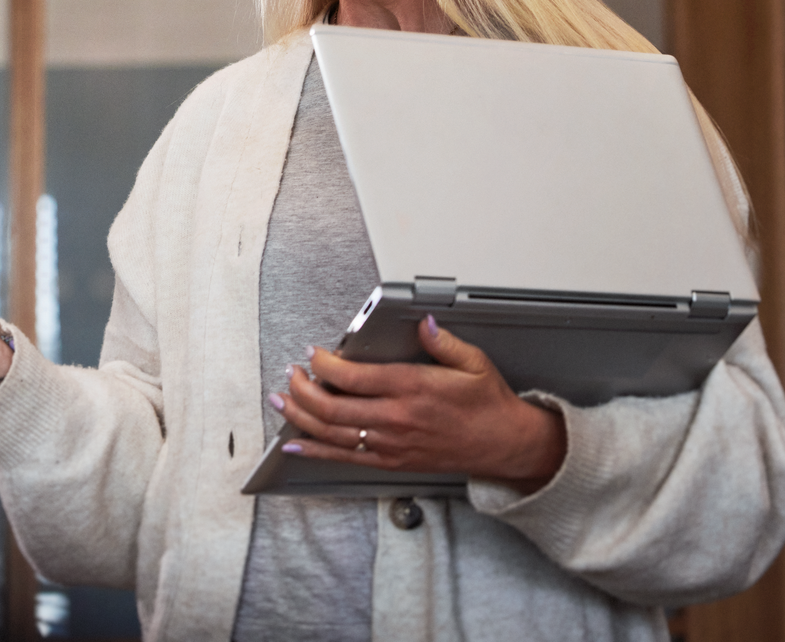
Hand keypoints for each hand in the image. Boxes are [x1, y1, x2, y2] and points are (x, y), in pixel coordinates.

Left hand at [273, 314, 566, 489]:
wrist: (505, 445)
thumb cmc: (488, 405)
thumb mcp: (473, 363)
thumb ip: (443, 342)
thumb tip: (423, 323)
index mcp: (412, 388)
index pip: (353, 377)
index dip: (324, 364)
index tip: (312, 353)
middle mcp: (397, 418)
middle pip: (333, 408)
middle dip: (302, 389)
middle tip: (290, 374)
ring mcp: (392, 443)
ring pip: (333, 433)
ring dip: (300, 417)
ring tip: (280, 402)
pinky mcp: (392, 461)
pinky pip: (345, 458)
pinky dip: (316, 451)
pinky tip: (295, 445)